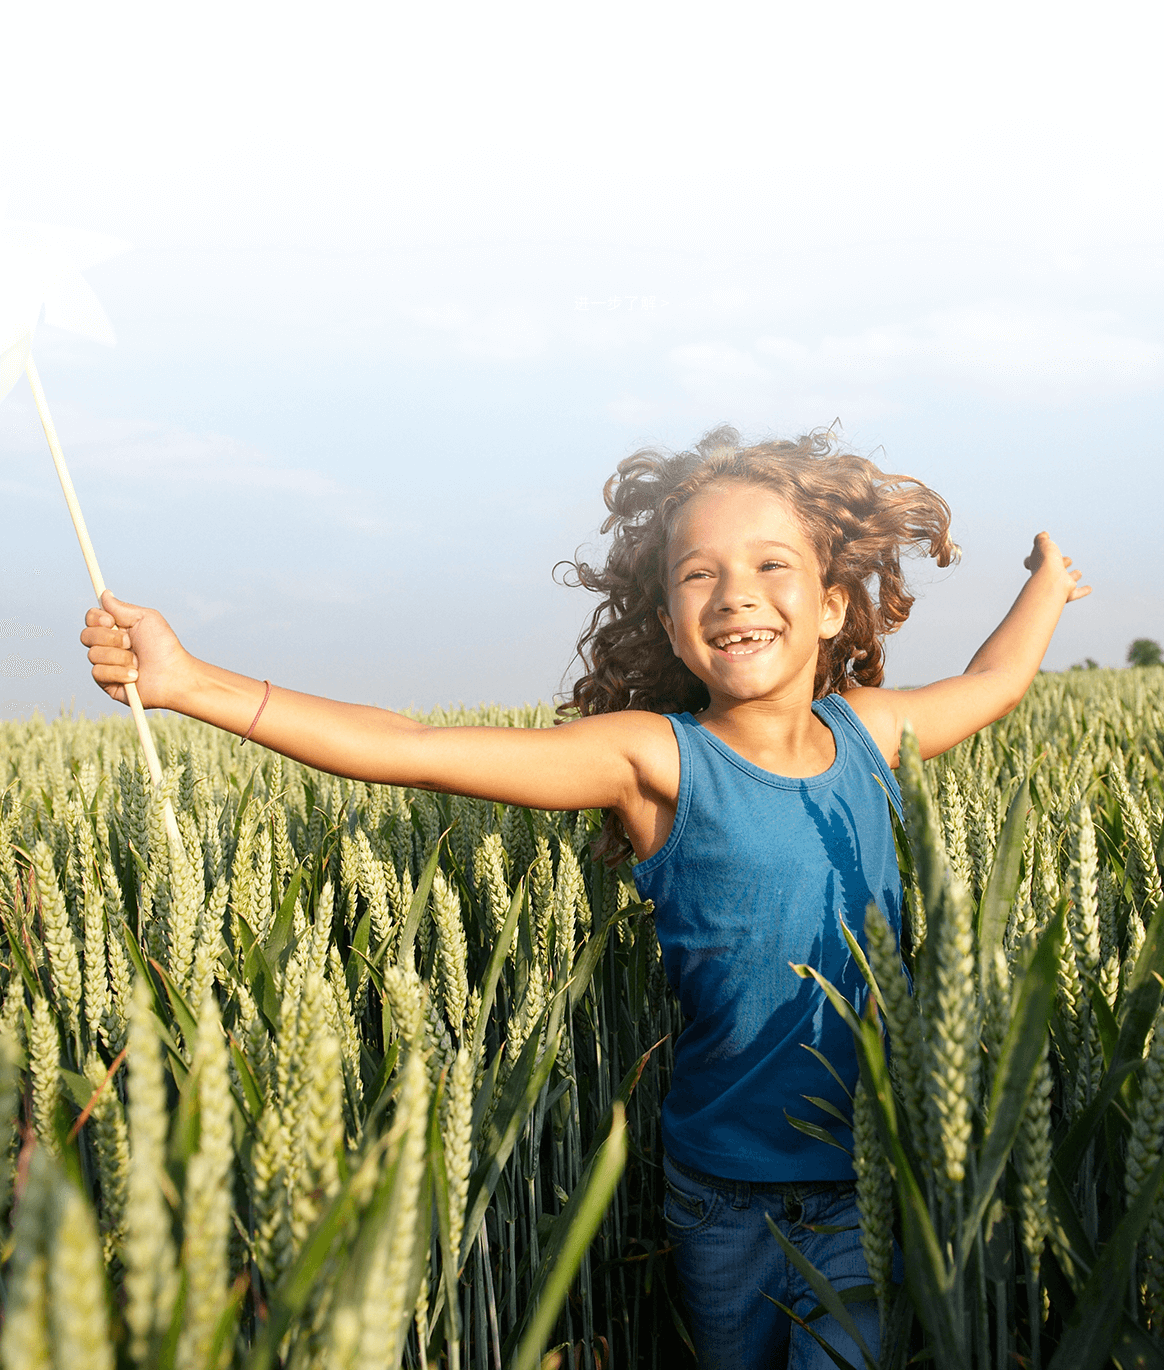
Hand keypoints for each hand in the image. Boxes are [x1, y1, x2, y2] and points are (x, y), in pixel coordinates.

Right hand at [80, 591, 193, 708]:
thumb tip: (105, 594)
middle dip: (110, 639)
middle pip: (86, 635)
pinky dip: (118, 672)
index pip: (91, 618)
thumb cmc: (164, 647)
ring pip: (93, 654)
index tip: (111, 621)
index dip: (97, 619)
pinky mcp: (107, 682)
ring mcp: (106, 664)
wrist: (173, 675)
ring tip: (137, 662)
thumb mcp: (145, 619)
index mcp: (116, 629)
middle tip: (130, 643)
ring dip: (119, 657)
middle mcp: (108, 645)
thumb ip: (121, 607)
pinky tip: (134, 676)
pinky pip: (98, 672)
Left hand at [1023, 532, 1090, 602]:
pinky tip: (1089, 588)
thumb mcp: (1042, 544)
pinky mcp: (1067, 593)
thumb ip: (1041, 538)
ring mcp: (1056, 586)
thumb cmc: (1046, 561)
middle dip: (1060, 564)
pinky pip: (1076, 593)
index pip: (1032, 561)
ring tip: (1078, 573)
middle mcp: (1045, 577)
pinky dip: (1083, 590)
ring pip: (1065, 581)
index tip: (1038, 554)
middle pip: (1052, 570)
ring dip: (1072, 576)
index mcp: (1037, 565)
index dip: (1034, 557)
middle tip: (1067, 560)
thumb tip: (1044, 535)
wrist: (1052, 580)